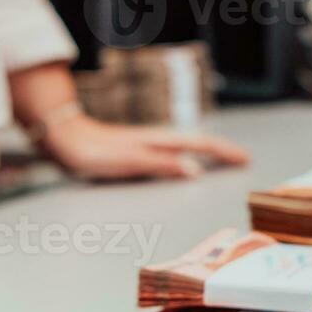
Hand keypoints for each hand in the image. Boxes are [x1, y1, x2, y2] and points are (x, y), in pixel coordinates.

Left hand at [41, 113, 248, 180]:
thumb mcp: (130, 161)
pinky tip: (184, 164)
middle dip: (221, 151)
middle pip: (198, 144)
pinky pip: (173, 153)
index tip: (244, 159)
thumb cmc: (95, 151)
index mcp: (160, 141)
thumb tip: (196, 172)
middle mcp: (157, 141)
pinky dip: (188, 157)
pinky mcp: (138, 152)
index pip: (200, 145)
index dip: (223, 152)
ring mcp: (148, 145)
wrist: (67, 140)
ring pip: (186, 147)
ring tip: (223, 161)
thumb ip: (162, 165)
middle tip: (243, 160)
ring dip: (207, 153)